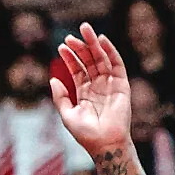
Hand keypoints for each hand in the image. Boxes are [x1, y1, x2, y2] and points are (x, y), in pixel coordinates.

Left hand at [51, 23, 130, 157]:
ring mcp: (110, 85)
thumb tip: (52, 79)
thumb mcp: (67, 114)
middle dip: (80, 47)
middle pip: (89, 61)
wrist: (104, 144)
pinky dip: (110, 51)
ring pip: (101, 59)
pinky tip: (101, 40)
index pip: (78, 70)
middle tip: (70, 36)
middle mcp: (98, 86)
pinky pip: (116, 65)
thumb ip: (59, 97)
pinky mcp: (121, 85)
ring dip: (93, 44)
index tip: (62, 46)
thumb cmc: (86, 134)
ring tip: (84, 30)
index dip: (70, 58)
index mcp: (85, 92)